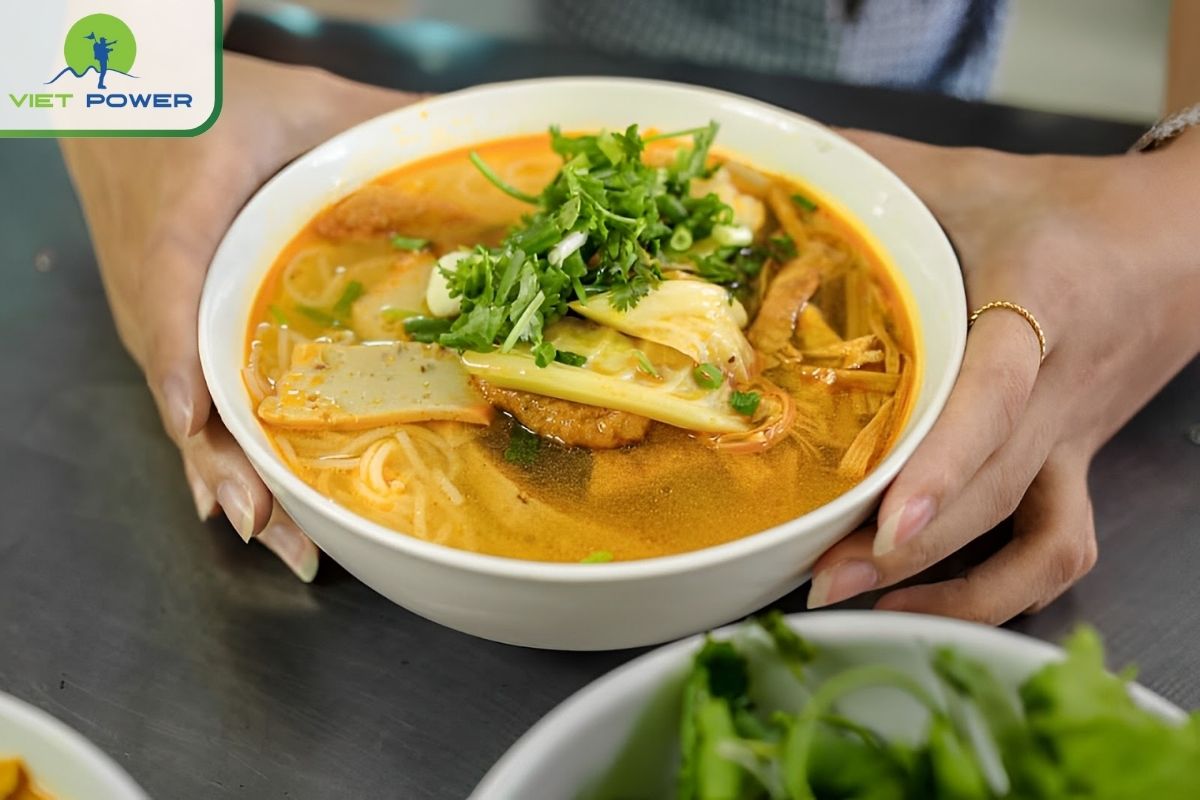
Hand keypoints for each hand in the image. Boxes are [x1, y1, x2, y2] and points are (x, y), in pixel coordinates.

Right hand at [63, 53, 418, 579]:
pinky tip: (247, 505)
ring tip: (276, 539)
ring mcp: (156, 314)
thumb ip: (374, 121)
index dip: (185, 360)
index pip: (171, 294)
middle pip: (179, 381)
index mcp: (182, 218)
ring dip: (222, 474)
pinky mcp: (167, 329)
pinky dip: (214, 453)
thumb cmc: (212, 102)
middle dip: (221, 459)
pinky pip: (185, 399)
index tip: (203, 419)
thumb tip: (464, 146)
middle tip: (271, 524)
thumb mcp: (296, 100)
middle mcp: (156, 282)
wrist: (130, 104)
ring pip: (182, 406)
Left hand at [808, 129, 1199, 620]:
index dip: (944, 464)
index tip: (885, 522)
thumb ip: (880, 168)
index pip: (995, 396)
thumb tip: (785, 162)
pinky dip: (995, 591)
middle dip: (911, 549)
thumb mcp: (975, 175)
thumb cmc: (1073, 209)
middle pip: (998, 491)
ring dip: (950, 586)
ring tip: (855, 598)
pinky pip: (1053, 550)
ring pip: (1033, 539)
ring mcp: (1072, 441)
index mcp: (1040, 306)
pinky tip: (918, 598)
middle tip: (818, 578)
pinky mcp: (1074, 465)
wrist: (1187, 240)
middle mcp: (1061, 392)